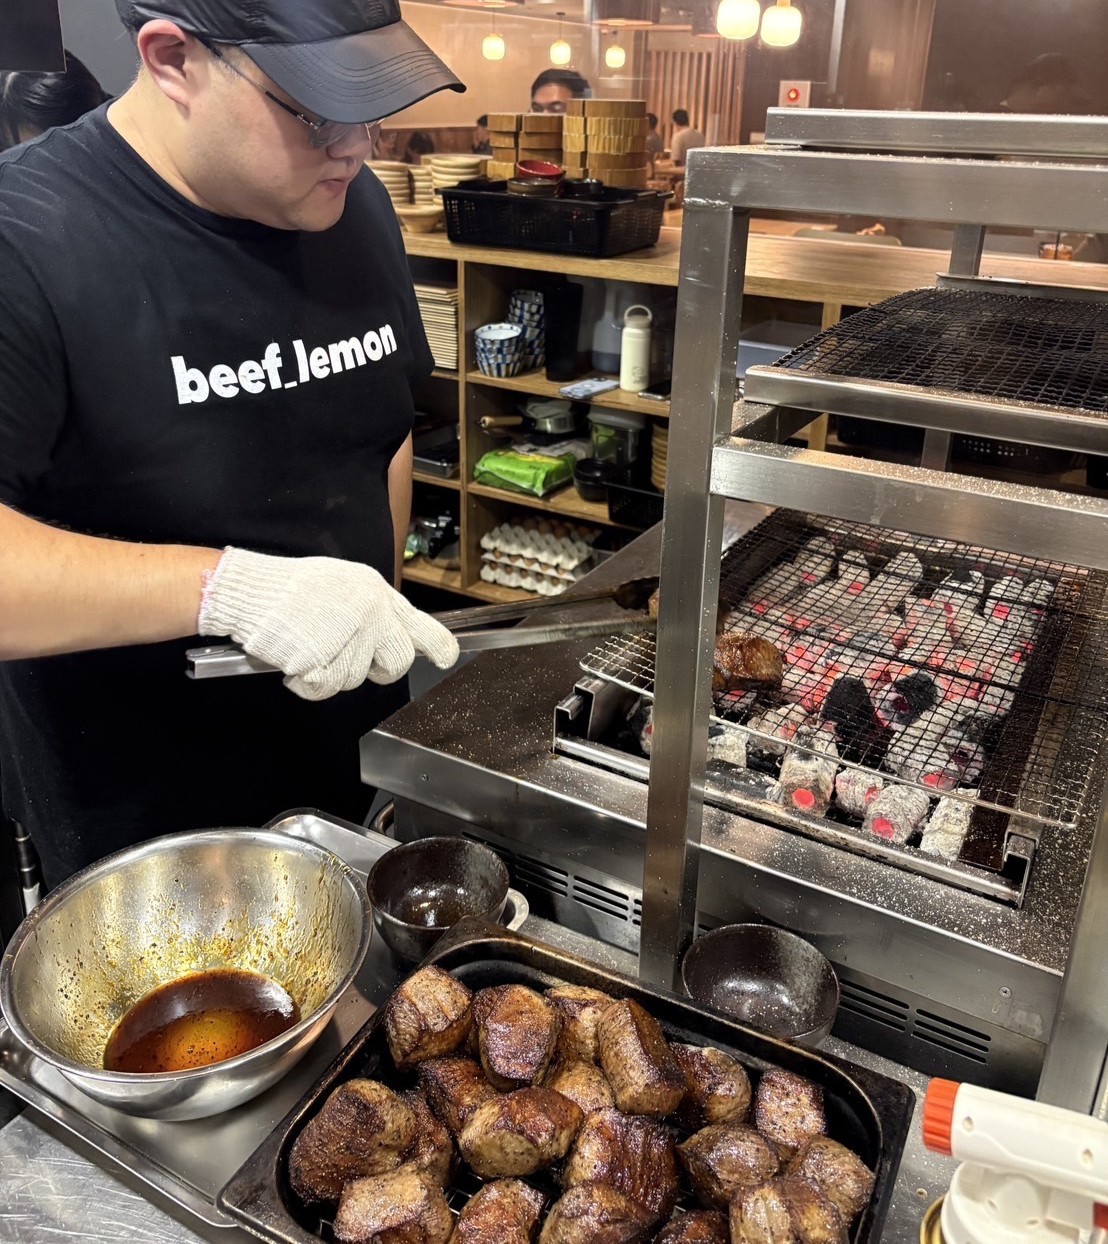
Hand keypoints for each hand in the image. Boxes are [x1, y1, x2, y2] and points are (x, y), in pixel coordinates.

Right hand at [197, 547, 458, 700]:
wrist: (250, 590)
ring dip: (330, 672)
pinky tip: (294, 658)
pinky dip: (306, 682)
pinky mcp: (323, 656)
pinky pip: (324, 687)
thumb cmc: (291, 589)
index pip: (420, 624)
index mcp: (376, 593)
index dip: (438, 646)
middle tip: (346, 658)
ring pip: (354, 679)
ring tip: (307, 645)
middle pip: (395, 664)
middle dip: (376, 670)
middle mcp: (370, 613)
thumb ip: (372, 609)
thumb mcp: (344, 585)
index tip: (447, 658)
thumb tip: (395, 635)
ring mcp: (348, 635)